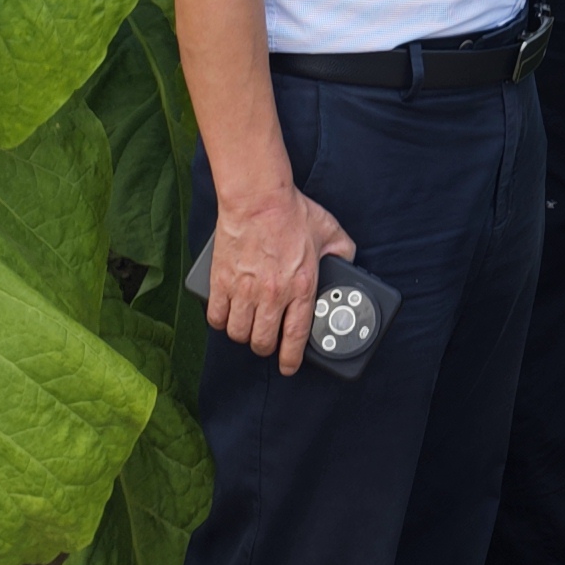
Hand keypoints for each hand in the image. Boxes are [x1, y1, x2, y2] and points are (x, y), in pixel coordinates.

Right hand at [207, 182, 359, 375]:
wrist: (258, 198)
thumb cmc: (293, 212)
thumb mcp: (331, 232)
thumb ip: (342, 253)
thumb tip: (348, 265)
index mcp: (301, 287)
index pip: (294, 338)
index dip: (290, 360)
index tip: (288, 366)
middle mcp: (272, 294)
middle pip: (262, 341)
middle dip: (265, 347)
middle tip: (267, 340)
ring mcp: (244, 289)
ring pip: (238, 333)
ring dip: (243, 335)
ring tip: (248, 327)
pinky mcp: (221, 281)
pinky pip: (216, 316)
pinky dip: (221, 321)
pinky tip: (227, 315)